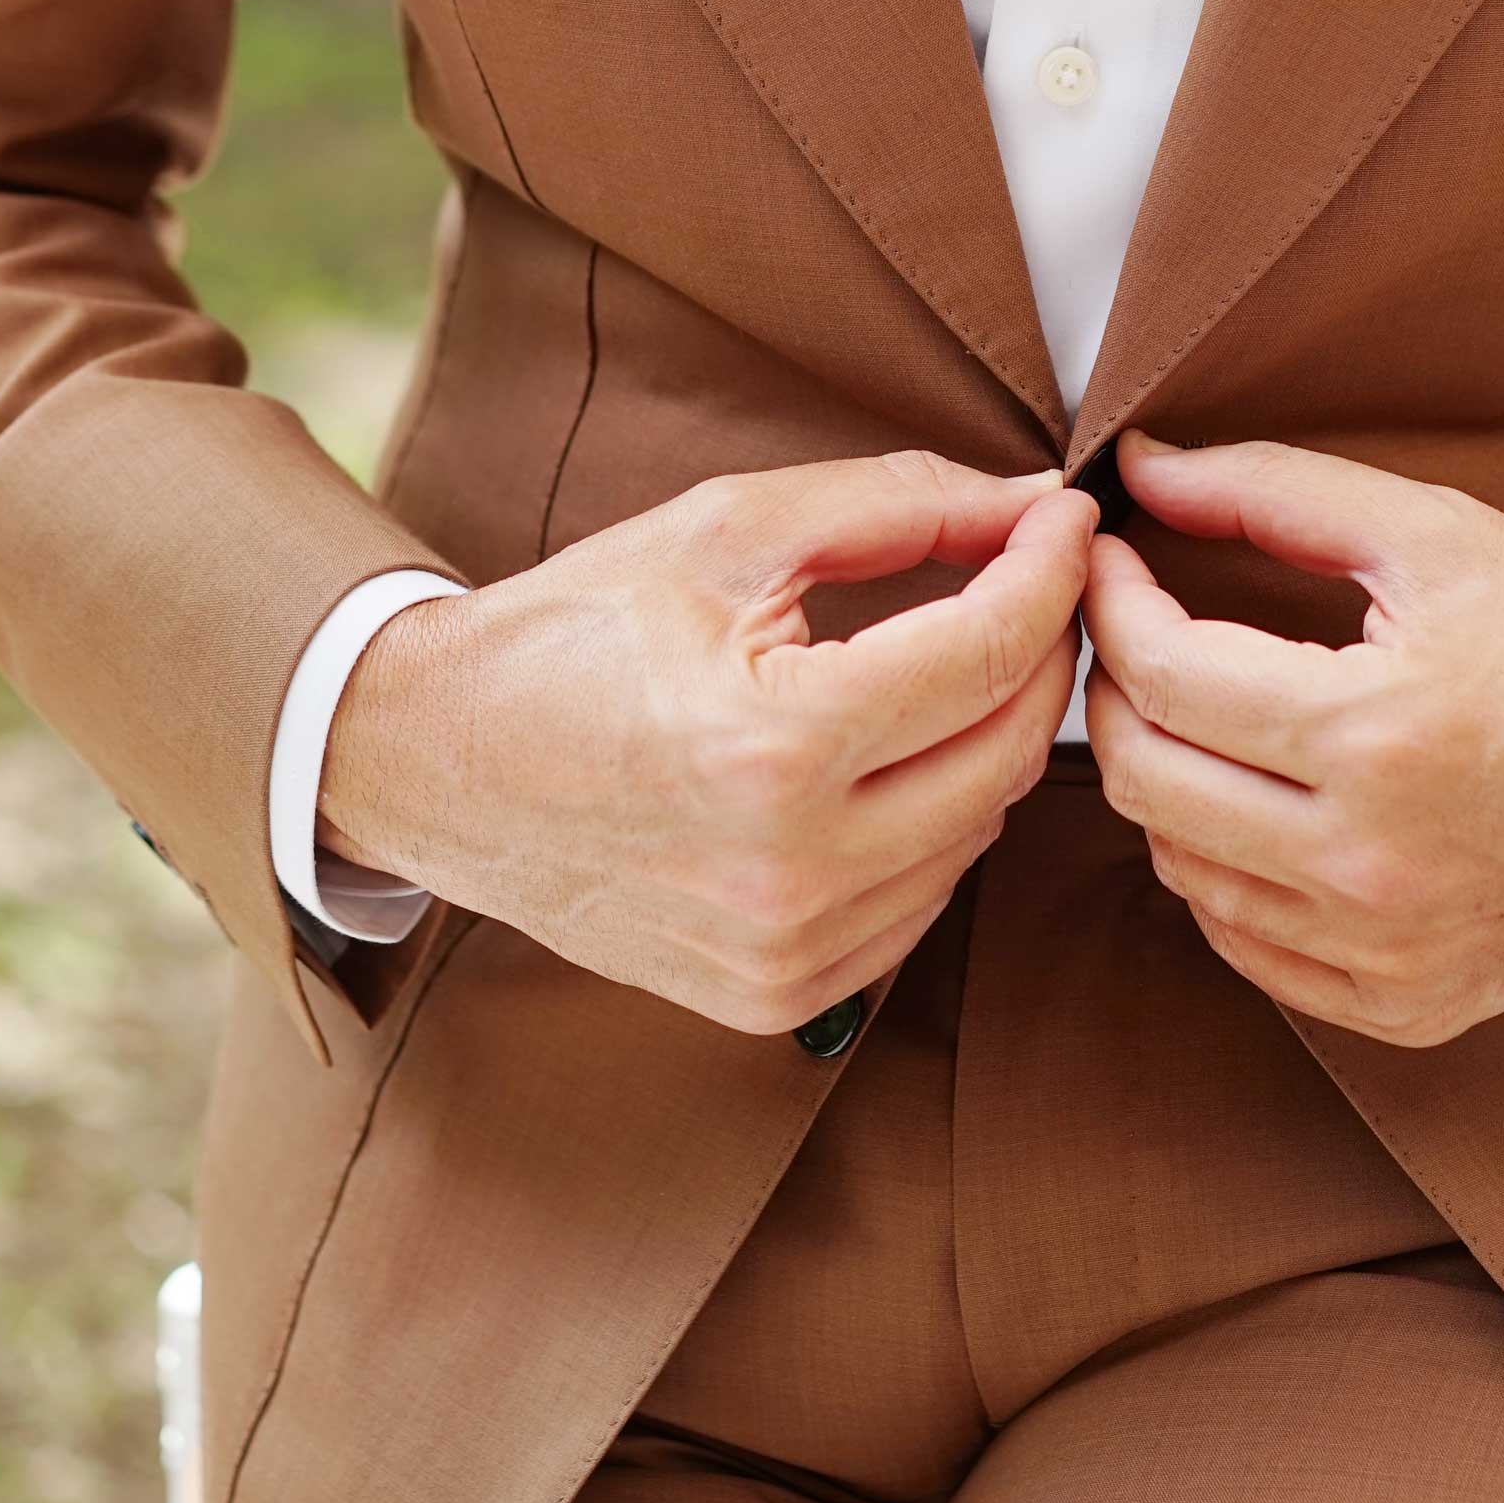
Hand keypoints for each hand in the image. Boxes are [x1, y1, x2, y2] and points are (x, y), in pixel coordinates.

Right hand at [321, 452, 1094, 1033]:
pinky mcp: (777, 998)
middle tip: (1028, 575)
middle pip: (1009, 750)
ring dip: (990, 736)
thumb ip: (898, 505)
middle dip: (1038, 649)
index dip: (1049, 569)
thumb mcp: (730, 529)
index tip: (1065, 517)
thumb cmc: (578, 629)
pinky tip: (895, 756)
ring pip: (981, 830)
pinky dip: (936, 820)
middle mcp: (791, 872)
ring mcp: (787, 953)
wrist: (438, 761)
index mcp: (776, 747)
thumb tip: (1033, 503)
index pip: (989, 653)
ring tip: (956, 657)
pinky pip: (924, 901)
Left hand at [1081, 432, 1503, 1048]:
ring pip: (1181, 870)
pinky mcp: (1404, 1007)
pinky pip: (1248, 947)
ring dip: (1167, 782)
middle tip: (1141, 634)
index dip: (1111, 605)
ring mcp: (1384, 952)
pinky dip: (1225, 873)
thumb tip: (1143, 467)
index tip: (1115, 562)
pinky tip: (1260, 808)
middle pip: (1143, 782)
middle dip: (1115, 693)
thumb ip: (1275, 491)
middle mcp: (1368, 864)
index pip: (1160, 675)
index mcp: (1374, 736)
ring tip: (1208, 715)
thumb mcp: (1441, 534)